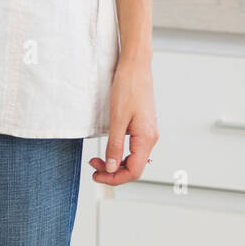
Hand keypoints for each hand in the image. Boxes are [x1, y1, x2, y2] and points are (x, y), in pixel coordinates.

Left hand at [90, 58, 157, 184]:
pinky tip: (110, 150)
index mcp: (146, 138)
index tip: (97, 175)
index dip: (114, 178)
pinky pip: (134, 149)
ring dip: (116, 163)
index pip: (134, 171)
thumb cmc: (128, 87)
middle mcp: (151, 138)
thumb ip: (115, 146)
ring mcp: (148, 133)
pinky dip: (120, 154)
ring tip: (97, 159)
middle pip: (134, 168)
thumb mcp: (117, 119)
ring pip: (134, 159)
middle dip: (113, 172)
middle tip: (93, 166)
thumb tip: (111, 168)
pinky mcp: (143, 127)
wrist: (136, 67)